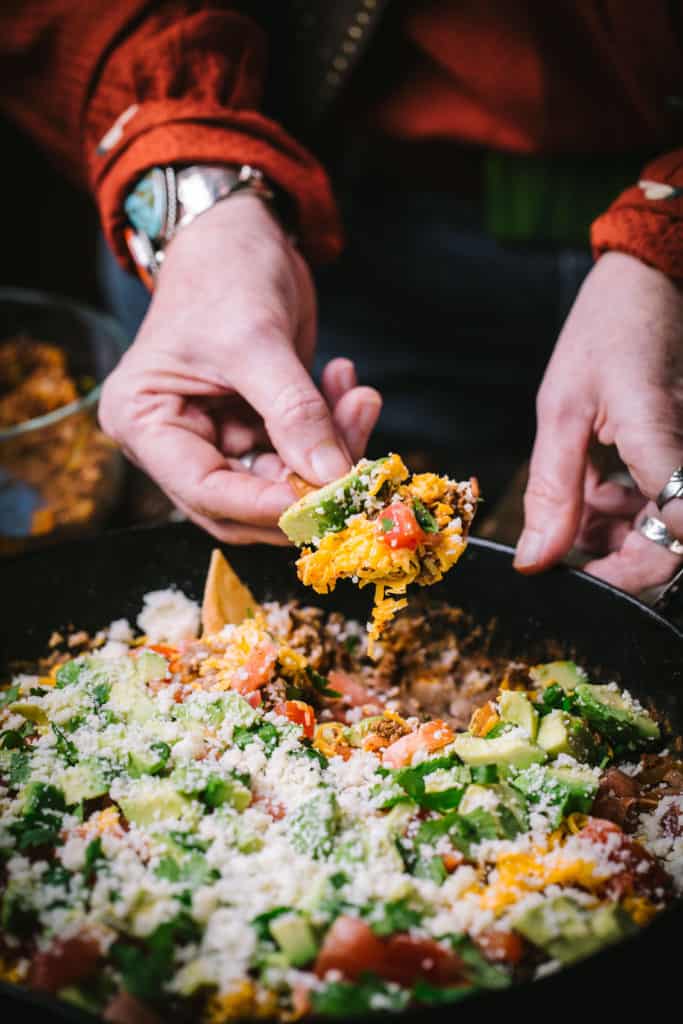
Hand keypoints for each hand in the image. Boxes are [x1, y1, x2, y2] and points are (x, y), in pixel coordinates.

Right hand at [99, 195, 381, 542]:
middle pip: (246, 501)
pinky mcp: (259, 428)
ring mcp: (220, 437)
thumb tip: (333, 477)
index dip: (263, 505)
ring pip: (285, 481)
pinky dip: (335, 428)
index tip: (321, 500)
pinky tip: (348, 385)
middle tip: (359, 461)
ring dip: (332, 450)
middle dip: (307, 484)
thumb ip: (293, 410)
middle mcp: (177, 442)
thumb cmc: (224, 272)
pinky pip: (303, 453)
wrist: (241, 233)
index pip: (204, 491)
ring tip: (359, 399)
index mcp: (145, 422)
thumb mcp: (254, 339)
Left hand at [515, 252, 682, 592]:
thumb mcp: (560, 411)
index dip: (634, 573)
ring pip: (669, 527)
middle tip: (568, 550)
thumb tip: (536, 561)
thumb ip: (552, 491)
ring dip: (619, 536)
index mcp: (662, 434)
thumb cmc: (604, 333)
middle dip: (619, 560)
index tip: (586, 579)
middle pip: (674, 543)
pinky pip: (668, 500)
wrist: (651, 283)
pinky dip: (630, 511)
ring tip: (575, 508)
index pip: (680, 528)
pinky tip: (595, 492)